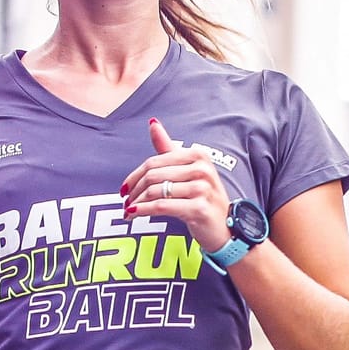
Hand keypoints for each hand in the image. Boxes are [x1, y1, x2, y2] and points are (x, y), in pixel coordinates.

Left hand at [120, 118, 231, 250]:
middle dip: (134, 190)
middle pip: (153, 176)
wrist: (224, 226)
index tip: (125, 188)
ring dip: (137, 202)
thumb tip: (153, 123)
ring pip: (156, 191)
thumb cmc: (202, 197)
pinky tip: (134, 214)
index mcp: (198, 155)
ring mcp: (202, 189)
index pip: (154, 161)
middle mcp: (202, 169)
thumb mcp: (187, 169)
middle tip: (126, 201)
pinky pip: (162, 207)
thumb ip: (168, 147)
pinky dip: (143, 210)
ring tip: (129, 210)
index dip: (135, 175)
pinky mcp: (199, 208)